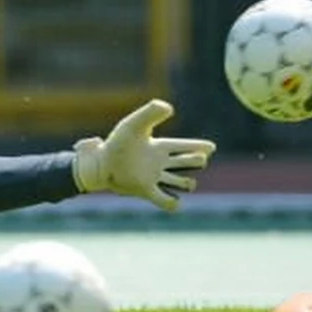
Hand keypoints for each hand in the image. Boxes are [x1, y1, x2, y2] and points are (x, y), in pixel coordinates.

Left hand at [73, 99, 216, 211]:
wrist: (100, 163)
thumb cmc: (117, 142)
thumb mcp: (134, 124)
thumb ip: (151, 112)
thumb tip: (169, 108)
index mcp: (160, 146)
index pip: (185, 146)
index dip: (200, 146)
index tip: (211, 147)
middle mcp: (160, 162)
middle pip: (188, 162)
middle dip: (196, 161)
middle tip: (197, 159)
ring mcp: (154, 177)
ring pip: (181, 182)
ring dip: (187, 183)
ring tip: (186, 182)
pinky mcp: (145, 190)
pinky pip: (165, 200)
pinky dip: (172, 203)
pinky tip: (175, 201)